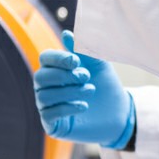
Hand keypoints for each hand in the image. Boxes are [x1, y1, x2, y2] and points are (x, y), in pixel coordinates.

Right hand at [33, 30, 135, 148]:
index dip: (58, 58)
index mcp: (56, 68)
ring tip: (90, 90)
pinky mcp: (52, 124)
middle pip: (40, 77)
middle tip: (86, 76)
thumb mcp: (97, 64)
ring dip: (69, 91)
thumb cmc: (105, 84)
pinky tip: (84, 105)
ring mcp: (48, 105)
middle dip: (64, 76)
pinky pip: (49, 114)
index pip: (45, 58)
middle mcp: (47, 86)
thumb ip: (82, 49)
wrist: (118, 111)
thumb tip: (66, 34)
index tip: (76, 61)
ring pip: (44, 96)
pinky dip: (67, 107)